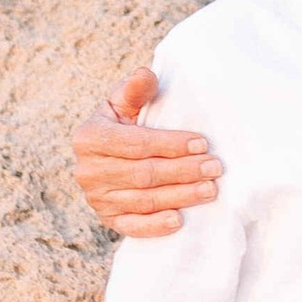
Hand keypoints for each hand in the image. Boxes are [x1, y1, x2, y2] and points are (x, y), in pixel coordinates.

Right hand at [72, 62, 220, 237]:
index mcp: (89, 137)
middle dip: (183, 171)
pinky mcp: (107, 219)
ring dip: (180, 196)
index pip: (136, 143)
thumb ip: (135, 90)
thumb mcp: (122, 102)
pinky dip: (155, 226)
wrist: (105, 156)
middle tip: (214, 167)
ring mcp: (96, 198)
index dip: (170, 144)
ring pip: (143, 200)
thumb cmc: (121, 124)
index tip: (202, 143)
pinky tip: (179, 220)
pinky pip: (132, 226)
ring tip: (210, 189)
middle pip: (143, 173)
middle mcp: (87, 170)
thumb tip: (146, 74)